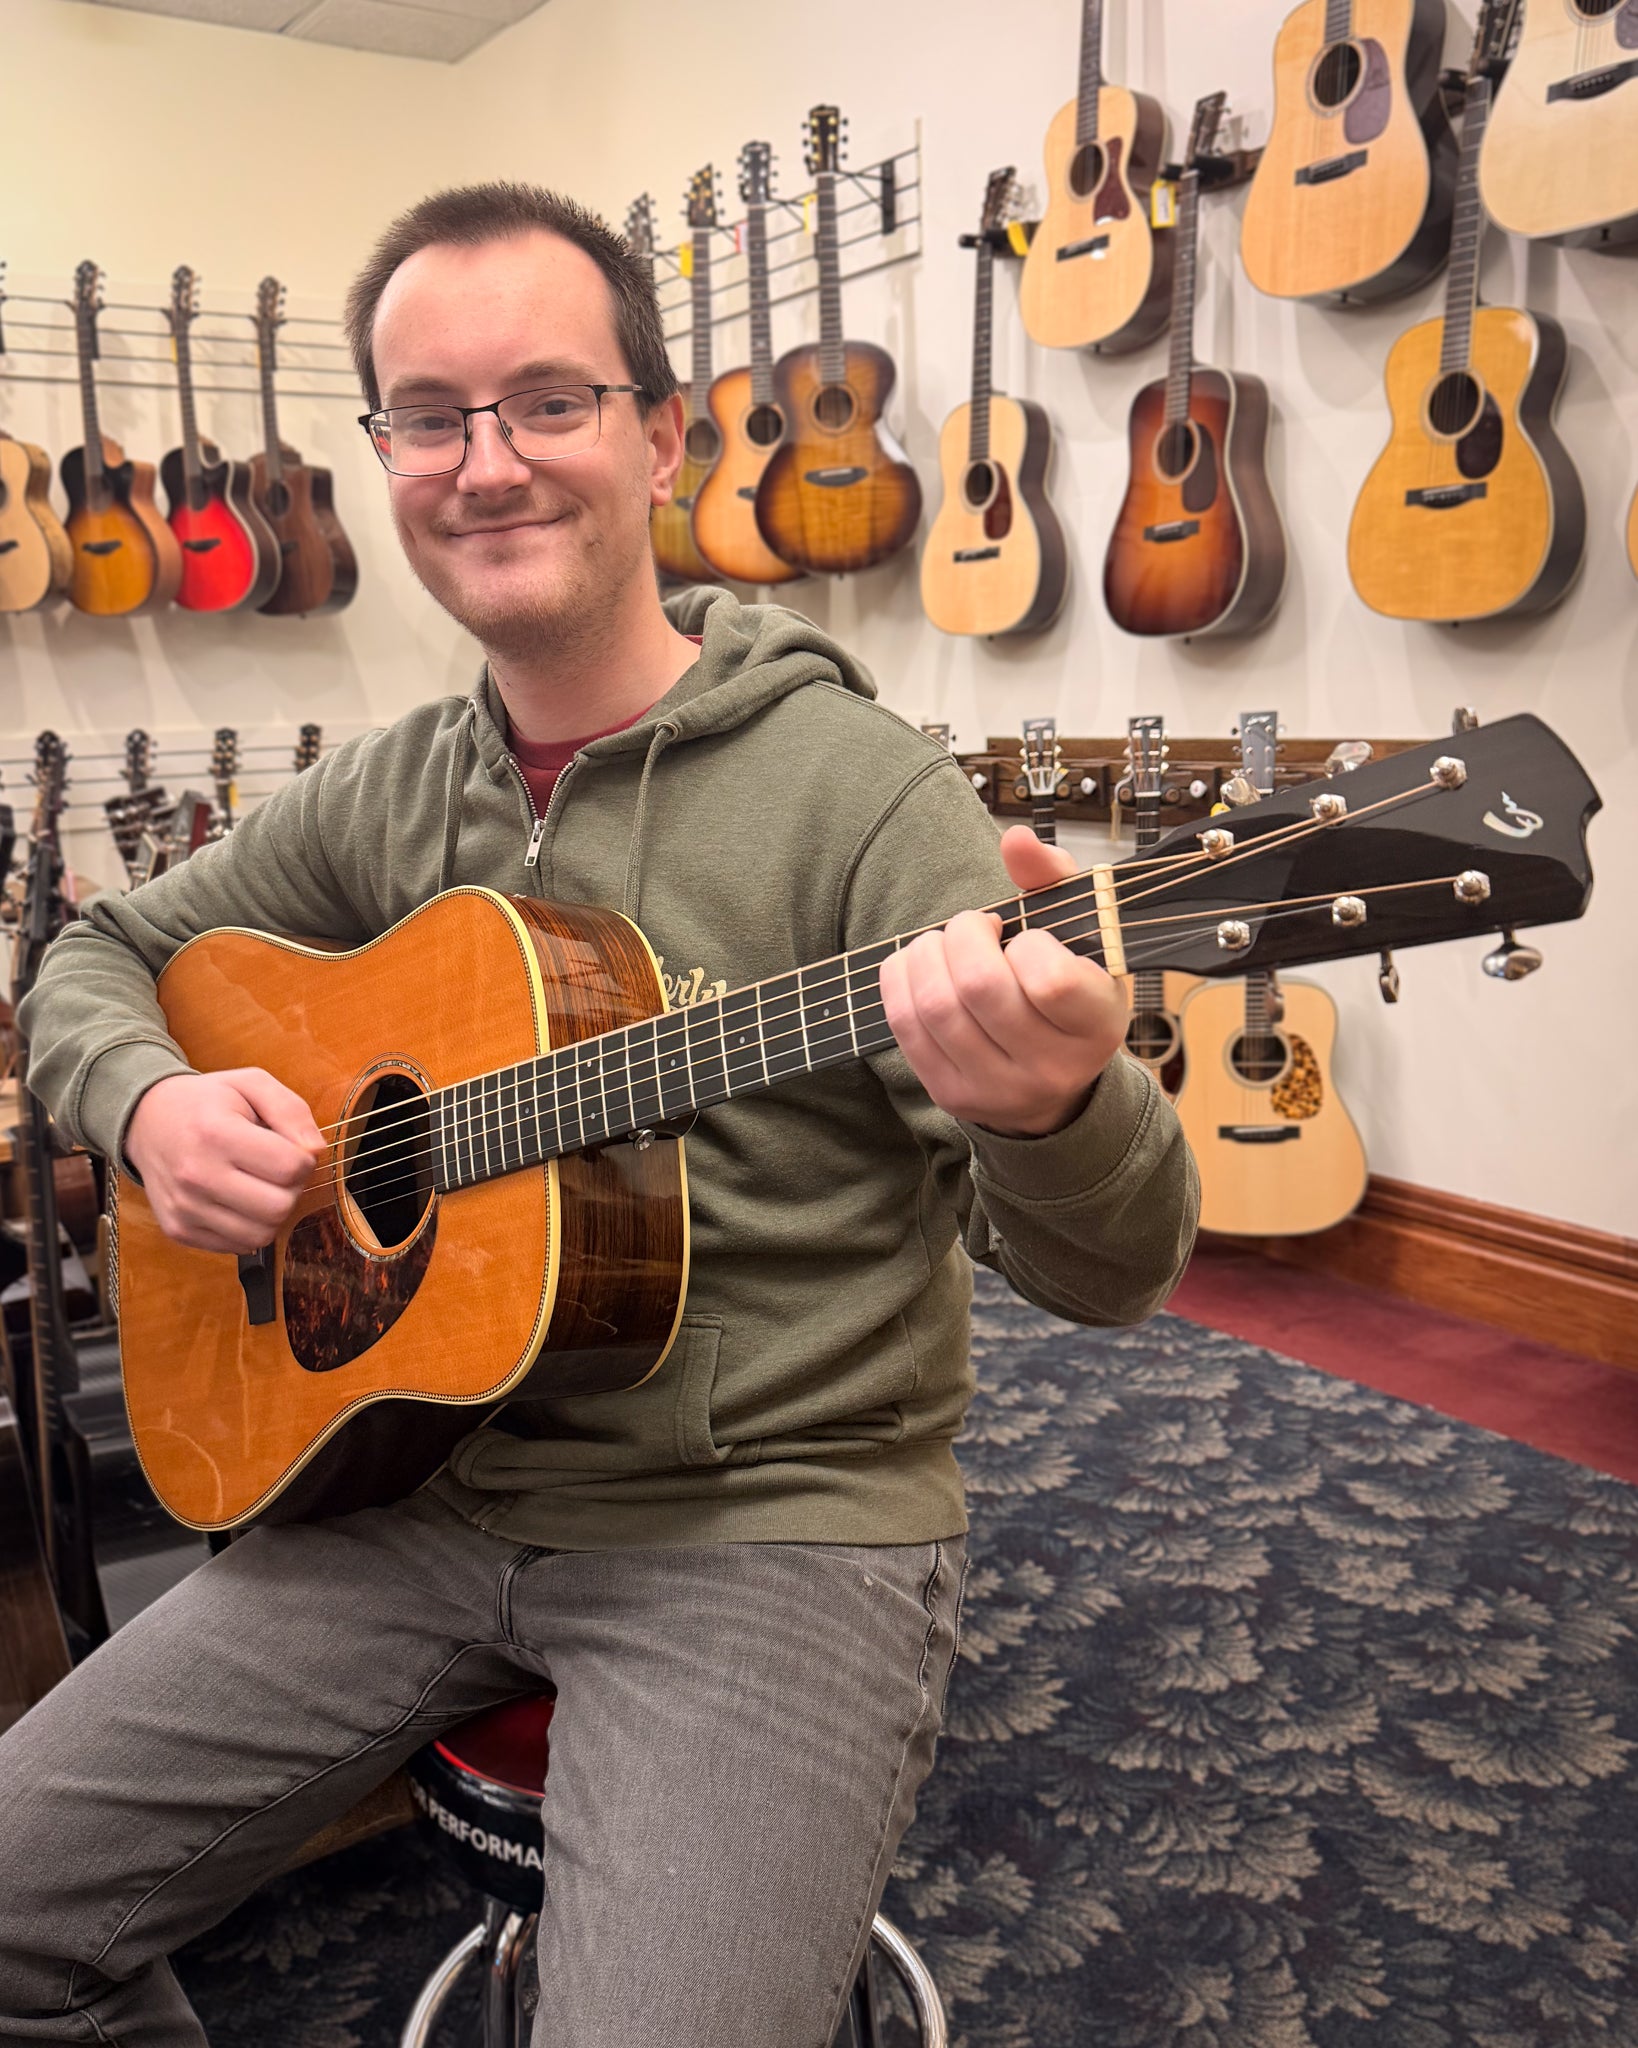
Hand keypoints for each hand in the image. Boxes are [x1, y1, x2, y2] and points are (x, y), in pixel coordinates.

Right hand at [126, 1069, 325, 1254]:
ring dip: (271, 1212)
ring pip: (261, 1235)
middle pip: (280, 1207)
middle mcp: (195, 1175)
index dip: (303, 1158)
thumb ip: (291, 1109)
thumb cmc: (206, 1102)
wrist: (146, 1121)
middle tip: (275, 1170)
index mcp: (215, 1134)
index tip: (289, 1149)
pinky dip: (247, 1227)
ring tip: (257, 1185)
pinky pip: (237, 1246)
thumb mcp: (251, 1083)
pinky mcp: (178, 1230)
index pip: (291, 1168)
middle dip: (291, 1189)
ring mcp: (184, 1208)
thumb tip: (315, 1151)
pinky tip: (237, 1200)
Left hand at [879, 826, 1128, 1137]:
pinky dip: (901, 979)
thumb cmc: (1064, 993)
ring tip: (944, 945)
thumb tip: (1015, 839)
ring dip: (927, 953)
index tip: (1028, 938)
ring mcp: (997, 1087)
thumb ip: (1051, 879)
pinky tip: (920, 966)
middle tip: (974, 927)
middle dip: (964, 935)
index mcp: (1096, 1026)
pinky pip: (905, 1025)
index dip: (1028, 943)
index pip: (1050, 981)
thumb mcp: (1079, 936)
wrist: (1052, 1084)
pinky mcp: (951, 1094)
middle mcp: (1051, 1067)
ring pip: (936, 1005)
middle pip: (980, 986)